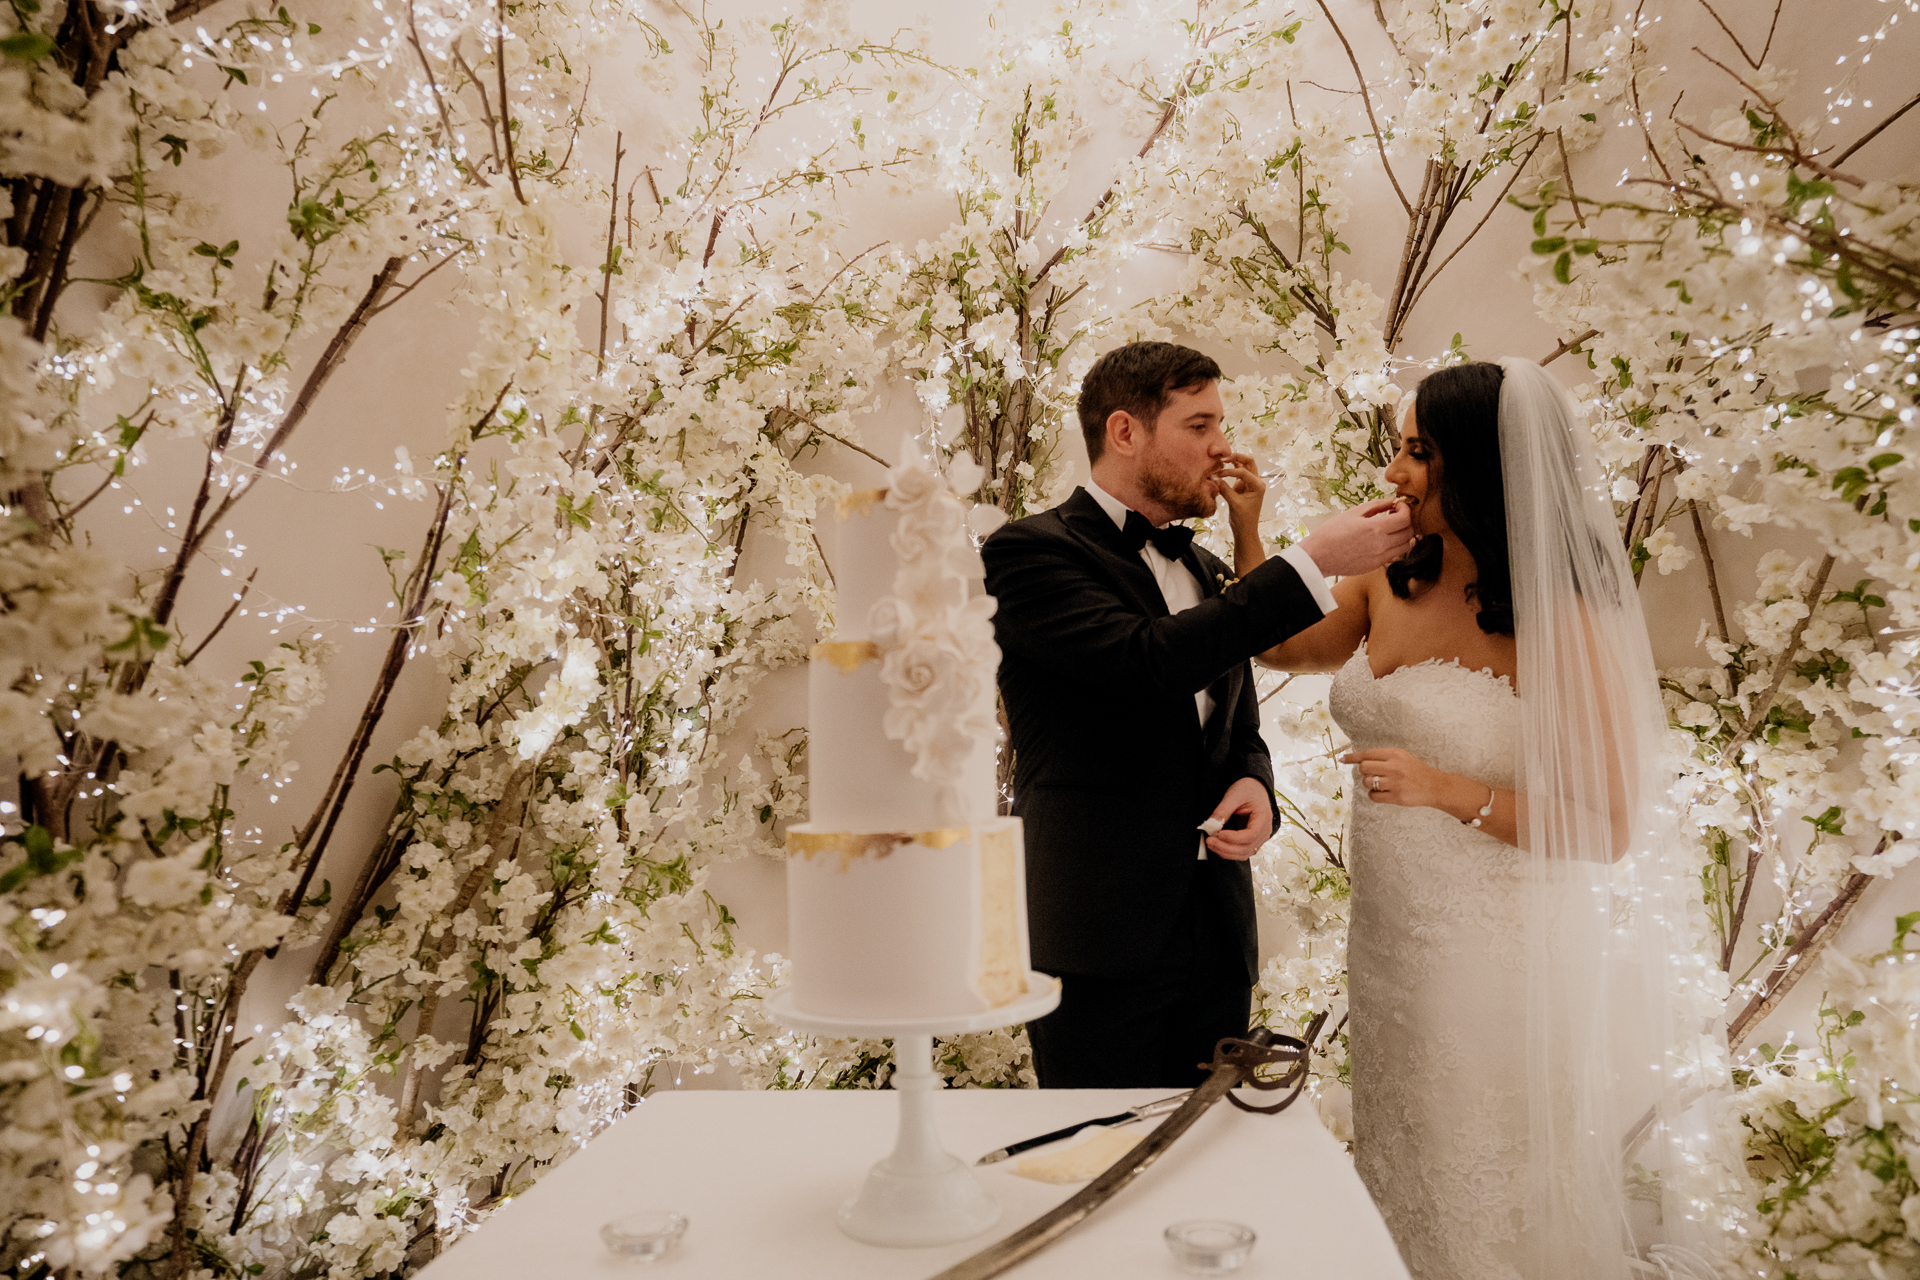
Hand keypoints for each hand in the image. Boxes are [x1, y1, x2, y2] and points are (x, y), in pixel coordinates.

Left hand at [1204, 777, 1274, 859]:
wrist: (1255, 788)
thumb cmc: (1248, 789)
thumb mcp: (1234, 795)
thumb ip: (1223, 810)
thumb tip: (1210, 825)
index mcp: (1263, 818)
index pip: (1251, 835)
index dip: (1234, 838)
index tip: (1219, 834)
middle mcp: (1265, 831)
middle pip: (1247, 848)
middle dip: (1226, 848)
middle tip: (1209, 841)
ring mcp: (1259, 837)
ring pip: (1244, 853)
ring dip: (1226, 852)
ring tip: (1211, 844)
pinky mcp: (1252, 840)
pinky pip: (1242, 852)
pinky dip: (1229, 852)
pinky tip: (1218, 846)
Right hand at [1216, 451, 1266, 536]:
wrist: (1245, 529)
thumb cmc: (1243, 519)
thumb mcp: (1234, 504)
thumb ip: (1225, 489)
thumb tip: (1215, 478)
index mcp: (1258, 485)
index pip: (1244, 472)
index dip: (1230, 471)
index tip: (1218, 474)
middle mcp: (1256, 482)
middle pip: (1248, 461)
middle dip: (1236, 457)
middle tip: (1223, 457)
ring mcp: (1249, 483)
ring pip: (1243, 465)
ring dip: (1233, 461)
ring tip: (1221, 460)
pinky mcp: (1242, 485)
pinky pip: (1237, 473)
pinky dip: (1230, 469)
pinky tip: (1221, 469)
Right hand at [1296, 498, 1413, 577]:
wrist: (1318, 556)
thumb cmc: (1331, 533)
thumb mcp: (1353, 513)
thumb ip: (1376, 505)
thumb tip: (1392, 501)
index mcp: (1375, 528)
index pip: (1405, 519)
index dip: (1406, 510)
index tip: (1398, 507)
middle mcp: (1381, 545)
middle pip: (1409, 533)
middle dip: (1406, 522)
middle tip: (1396, 516)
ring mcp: (1380, 558)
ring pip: (1405, 546)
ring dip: (1403, 536)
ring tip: (1391, 529)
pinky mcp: (1376, 566)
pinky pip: (1395, 556)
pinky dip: (1395, 546)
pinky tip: (1384, 540)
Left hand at [1338, 747, 1455, 811]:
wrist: (1435, 786)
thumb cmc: (1416, 770)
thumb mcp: (1402, 757)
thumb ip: (1383, 757)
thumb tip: (1359, 760)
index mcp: (1395, 754)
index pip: (1367, 754)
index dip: (1353, 757)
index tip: (1343, 759)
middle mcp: (1394, 767)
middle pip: (1364, 768)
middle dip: (1363, 772)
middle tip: (1372, 774)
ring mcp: (1395, 783)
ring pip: (1367, 783)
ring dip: (1368, 784)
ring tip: (1379, 784)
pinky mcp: (1396, 797)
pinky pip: (1373, 796)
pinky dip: (1373, 795)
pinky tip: (1381, 793)